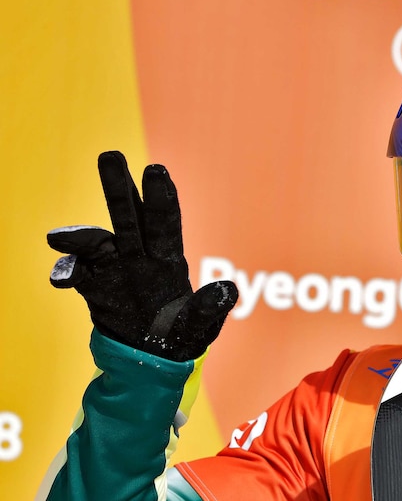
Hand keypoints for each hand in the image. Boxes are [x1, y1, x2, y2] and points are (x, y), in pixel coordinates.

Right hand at [48, 151, 237, 361]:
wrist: (152, 359)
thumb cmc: (183, 335)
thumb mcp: (201, 325)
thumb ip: (210, 308)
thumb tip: (228, 290)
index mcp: (169, 258)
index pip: (165, 221)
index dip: (161, 197)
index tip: (156, 171)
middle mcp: (140, 255)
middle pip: (129, 216)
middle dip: (119, 187)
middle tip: (109, 156)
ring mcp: (115, 268)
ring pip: (97, 239)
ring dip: (80, 234)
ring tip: (59, 236)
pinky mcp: (95, 287)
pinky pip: (78, 273)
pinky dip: (68, 271)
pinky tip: (63, 278)